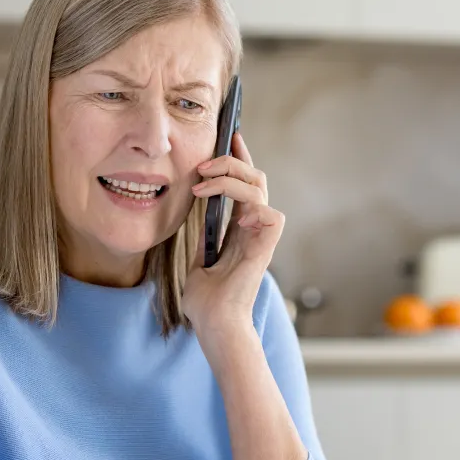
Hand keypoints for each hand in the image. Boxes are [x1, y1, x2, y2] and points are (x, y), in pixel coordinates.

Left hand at [182, 133, 282, 343]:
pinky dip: (246, 201)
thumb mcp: (197, 256)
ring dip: (230, 176)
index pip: (244, 182)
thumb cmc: (205, 300)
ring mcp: (262, 235)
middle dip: (231, 159)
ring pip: (259, 186)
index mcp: (240, 227)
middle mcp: (254, 227)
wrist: (214, 324)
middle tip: (204, 161)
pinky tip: (219, 205)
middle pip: (254, 176)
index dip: (238, 157)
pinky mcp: (266, 245)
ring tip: (202, 179)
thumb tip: (192, 205)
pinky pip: (268, 210)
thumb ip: (204, 233)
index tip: (227, 134)